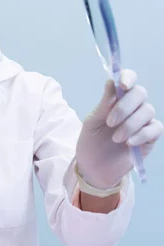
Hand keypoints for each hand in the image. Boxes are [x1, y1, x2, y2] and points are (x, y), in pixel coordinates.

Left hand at [76, 69, 162, 188]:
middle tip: (110, 123)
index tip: (122, 85)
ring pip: (147, 110)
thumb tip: (112, 82)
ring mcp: (143, 121)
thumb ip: (103, 104)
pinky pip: (155, 128)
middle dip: (125, 106)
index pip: (128, 80)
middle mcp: (133, 106)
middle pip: (140, 93)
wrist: (94, 168)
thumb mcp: (92, 122)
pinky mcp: (150, 137)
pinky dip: (141, 134)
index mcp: (117, 99)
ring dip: (130, 124)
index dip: (128, 77)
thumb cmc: (91, 143)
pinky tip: (129, 144)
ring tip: (116, 139)